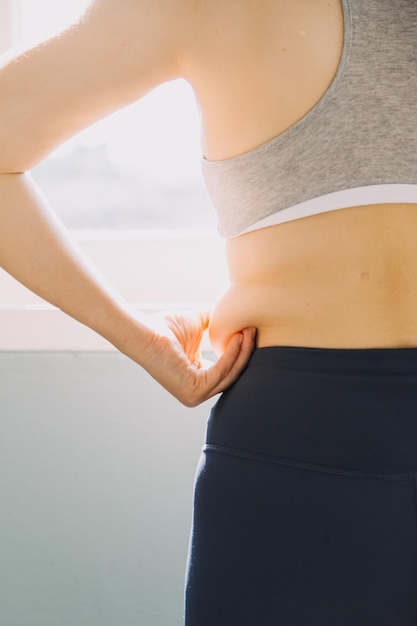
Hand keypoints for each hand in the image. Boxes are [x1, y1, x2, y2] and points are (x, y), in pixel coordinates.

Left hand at [139, 311, 255, 406]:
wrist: (145, 332)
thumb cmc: (165, 327)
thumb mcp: (198, 323)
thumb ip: (216, 322)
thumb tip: (234, 311)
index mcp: (199, 379)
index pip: (228, 370)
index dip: (242, 351)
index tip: (251, 331)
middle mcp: (198, 392)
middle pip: (232, 373)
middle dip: (247, 351)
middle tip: (255, 330)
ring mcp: (195, 396)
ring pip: (230, 374)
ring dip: (243, 351)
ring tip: (249, 331)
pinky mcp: (194, 391)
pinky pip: (221, 371)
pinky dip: (233, 354)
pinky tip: (238, 337)